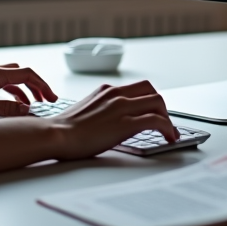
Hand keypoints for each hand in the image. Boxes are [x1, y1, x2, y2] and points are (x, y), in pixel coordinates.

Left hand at [0, 63, 57, 118]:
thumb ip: (5, 109)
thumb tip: (27, 109)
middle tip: (48, 100)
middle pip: (23, 73)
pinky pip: (5, 84)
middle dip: (37, 86)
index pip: (27, 74)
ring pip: (14, 78)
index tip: (52, 98)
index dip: (42, 85)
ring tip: (35, 104)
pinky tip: (17, 105)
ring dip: (27, 90)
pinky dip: (15, 92)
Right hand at [46, 81, 177, 159]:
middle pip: (151, 91)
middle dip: (161, 106)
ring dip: (168, 117)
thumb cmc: (65, 130)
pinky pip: (156, 120)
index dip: (149, 99)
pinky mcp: (125, 123)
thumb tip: (110, 120)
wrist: (56, 135)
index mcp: (106, 90)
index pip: (137, 87)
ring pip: (157, 102)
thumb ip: (101, 109)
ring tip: (170, 133)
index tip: (154, 112)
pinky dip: (167, 128)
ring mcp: (121, 107)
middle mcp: (116, 94)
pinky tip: (169, 138)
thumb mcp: (86, 110)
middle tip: (164, 121)